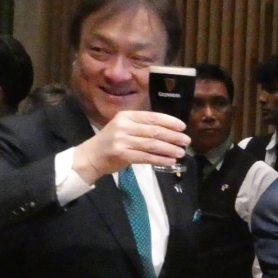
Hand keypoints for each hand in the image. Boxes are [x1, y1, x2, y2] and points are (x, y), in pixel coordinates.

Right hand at [71, 110, 190, 183]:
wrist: (91, 156)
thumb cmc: (111, 141)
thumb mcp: (124, 127)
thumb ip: (142, 127)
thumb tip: (170, 130)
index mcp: (126, 116)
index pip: (152, 117)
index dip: (169, 121)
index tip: (183, 127)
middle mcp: (124, 126)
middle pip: (154, 131)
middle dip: (173, 136)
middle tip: (186, 141)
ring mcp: (122, 141)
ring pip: (152, 145)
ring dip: (169, 149)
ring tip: (181, 152)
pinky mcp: (122, 155)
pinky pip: (146, 157)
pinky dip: (160, 159)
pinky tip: (170, 161)